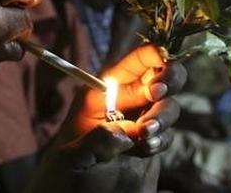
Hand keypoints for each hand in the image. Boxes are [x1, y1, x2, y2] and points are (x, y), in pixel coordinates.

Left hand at [29, 45, 186, 192]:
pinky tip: (149, 148)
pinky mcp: (150, 145)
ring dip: (164, 114)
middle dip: (169, 78)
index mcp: (101, 93)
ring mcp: (139, 124)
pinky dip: (164, 138)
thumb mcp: (71, 158)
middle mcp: (123, 103)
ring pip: (167, 106)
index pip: (130, 62)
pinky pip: (167, 134)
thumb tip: (124, 133)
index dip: (150, 54)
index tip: (162, 58)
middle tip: (158, 92)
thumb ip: (96, 142)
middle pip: (159, 76)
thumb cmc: (61, 176)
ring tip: (147, 135)